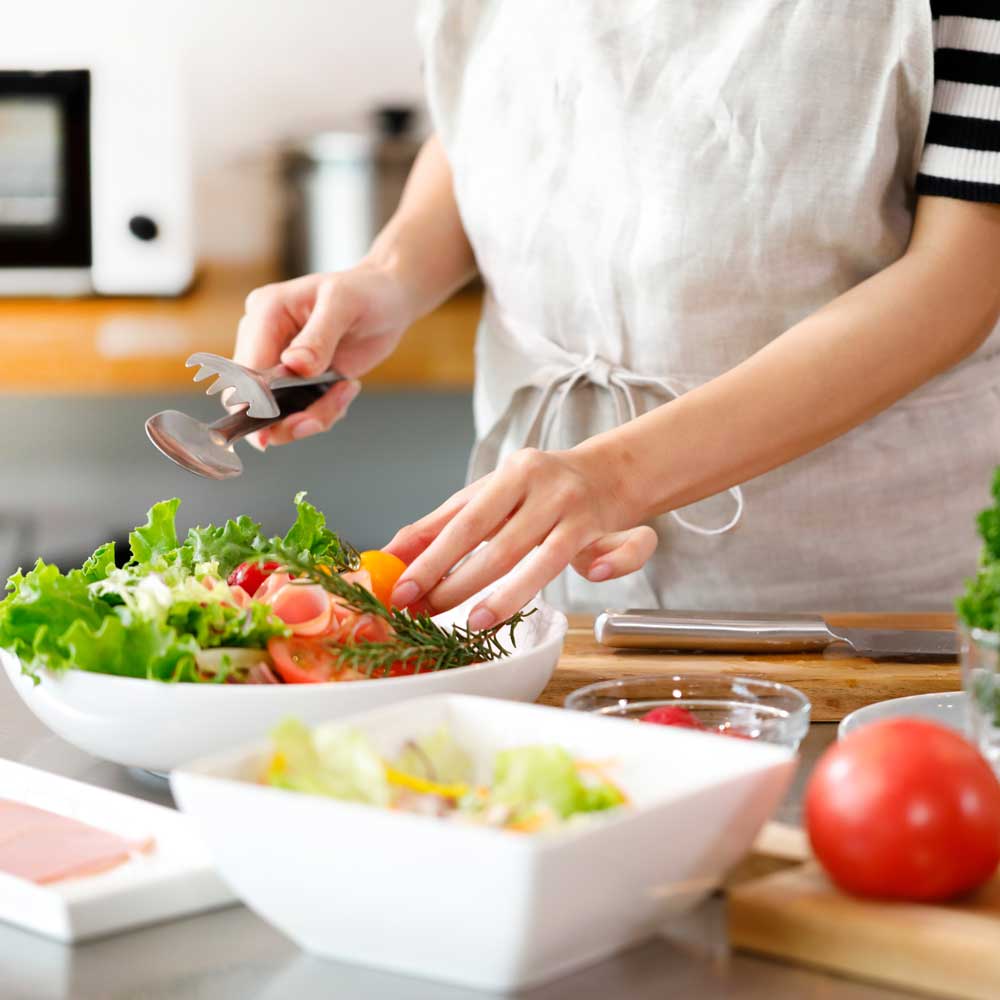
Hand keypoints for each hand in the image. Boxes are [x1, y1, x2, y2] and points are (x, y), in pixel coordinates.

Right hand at [234, 262, 418, 445]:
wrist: (387, 300)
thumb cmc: (366, 291)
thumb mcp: (344, 304)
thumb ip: (319, 336)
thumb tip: (294, 365)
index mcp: (265, 313)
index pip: (246, 368)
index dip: (258, 402)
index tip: (286, 419)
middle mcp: (265, 340)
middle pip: (255, 400)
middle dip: (288, 418)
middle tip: (321, 419)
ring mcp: (281, 364)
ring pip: (278, 414)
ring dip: (313, 415)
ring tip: (347, 390)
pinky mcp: (300, 381)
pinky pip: (301, 412)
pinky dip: (325, 411)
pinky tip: (347, 387)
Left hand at [384, 445, 656, 627]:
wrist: (606, 472)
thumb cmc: (534, 490)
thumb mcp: (486, 495)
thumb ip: (439, 524)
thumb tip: (387, 555)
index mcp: (515, 473)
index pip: (467, 522)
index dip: (433, 559)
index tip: (403, 590)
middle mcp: (551, 490)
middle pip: (502, 545)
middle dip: (460, 584)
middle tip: (427, 613)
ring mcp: (584, 513)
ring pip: (549, 558)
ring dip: (512, 594)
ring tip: (476, 623)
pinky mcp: (615, 533)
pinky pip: (624, 550)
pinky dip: (614, 564)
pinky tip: (590, 576)